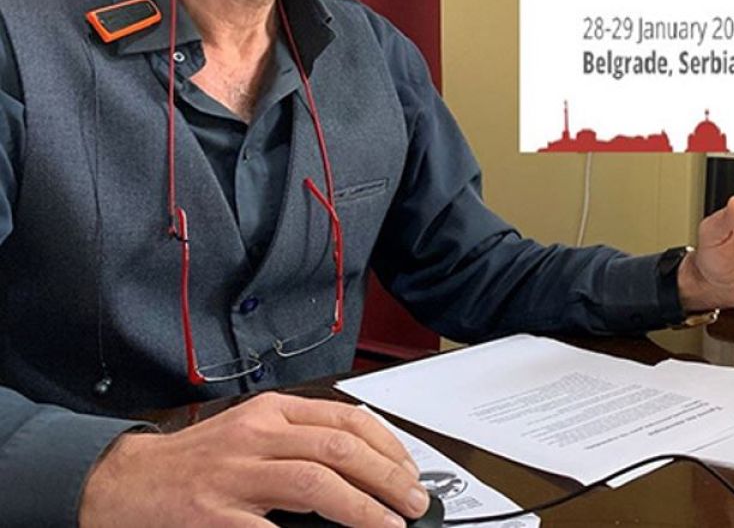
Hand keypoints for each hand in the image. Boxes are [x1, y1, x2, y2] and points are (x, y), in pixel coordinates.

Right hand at [79, 393, 429, 527]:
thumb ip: (302, 441)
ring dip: (362, 507)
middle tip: (413, 502)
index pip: (346, 419)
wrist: (124, 482)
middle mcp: (256, 436)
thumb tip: (365, 466)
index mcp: (271, 412)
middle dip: (387, 477)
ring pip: (315, 482)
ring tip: (389, 524)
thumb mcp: (252, 433)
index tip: (410, 471)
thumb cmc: (196, 462)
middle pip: (339, 449)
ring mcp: (235, 476)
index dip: (387, 447)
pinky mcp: (214, 516)